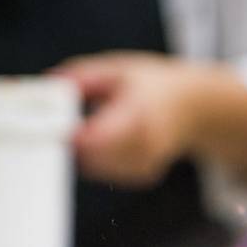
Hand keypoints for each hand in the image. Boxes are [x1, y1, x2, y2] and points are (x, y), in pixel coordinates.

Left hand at [54, 52, 246, 188]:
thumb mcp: (118, 69)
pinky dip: (100, 161)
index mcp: (138, 115)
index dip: (70, 136)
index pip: (95, 139)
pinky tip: (114, 141)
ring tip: (102, 127)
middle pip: (90, 159)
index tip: (55, 128)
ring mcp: (146, 164)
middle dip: (73, 144)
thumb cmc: (154, 86)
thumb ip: (82, 77)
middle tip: (71, 125)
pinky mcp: (143, 177)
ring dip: (85, 152)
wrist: (195, 107)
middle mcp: (145, 145)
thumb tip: (51, 86)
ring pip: (95, 169)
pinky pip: (107, 174)